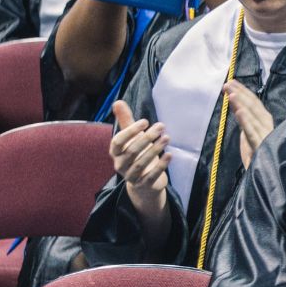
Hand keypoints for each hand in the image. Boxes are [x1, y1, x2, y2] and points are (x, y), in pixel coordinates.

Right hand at [109, 101, 171, 216]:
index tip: (145, 121)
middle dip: (147, 138)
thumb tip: (117, 102)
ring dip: (155, 149)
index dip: (130, 132)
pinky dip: (161, 165)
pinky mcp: (144, 184)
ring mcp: (131, 176)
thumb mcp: (132, 138)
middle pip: (132, 151)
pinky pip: (151, 175)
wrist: (144, 182)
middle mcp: (120, 165)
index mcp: (115, 152)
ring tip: (167, 137)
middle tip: (161, 126)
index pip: (117, 142)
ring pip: (141, 163)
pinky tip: (170, 155)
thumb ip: (126, 121)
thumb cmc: (137, 154)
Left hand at [224, 81, 274, 167]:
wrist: (271, 181)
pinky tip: (238, 111)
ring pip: (253, 117)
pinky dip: (245, 121)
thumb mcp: (250, 142)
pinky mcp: (262, 147)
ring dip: (242, 104)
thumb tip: (240, 113)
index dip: (244, 93)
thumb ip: (246, 128)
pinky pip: (252, 132)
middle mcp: (268, 127)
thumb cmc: (261, 163)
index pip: (255, 105)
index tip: (232, 84)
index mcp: (265, 125)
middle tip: (227, 83)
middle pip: (254, 107)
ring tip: (231, 93)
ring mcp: (266, 136)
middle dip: (241, 94)